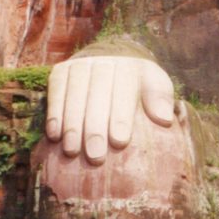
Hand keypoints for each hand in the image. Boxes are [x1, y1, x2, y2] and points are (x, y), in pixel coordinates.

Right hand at [45, 55, 175, 164]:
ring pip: (74, 93)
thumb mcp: (156, 87)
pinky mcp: (60, 71)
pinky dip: (54, 114)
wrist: (111, 64)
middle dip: (94, 126)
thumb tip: (164, 119)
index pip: (124, 90)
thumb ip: (161, 100)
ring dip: (72, 124)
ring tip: (72, 151)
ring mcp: (80, 65)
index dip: (121, 116)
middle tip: (95, 156)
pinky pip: (55, 91)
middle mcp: (103, 62)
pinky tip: (54, 136)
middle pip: (97, 93)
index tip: (119, 142)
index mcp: (130, 66)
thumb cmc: (138, 87)